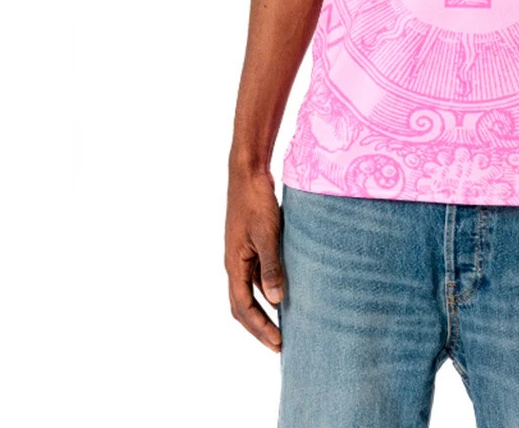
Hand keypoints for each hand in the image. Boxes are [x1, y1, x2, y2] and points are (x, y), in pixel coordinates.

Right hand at [225, 168, 285, 351]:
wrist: (248, 172)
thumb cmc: (256, 201)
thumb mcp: (267, 234)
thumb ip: (271, 267)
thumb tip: (276, 300)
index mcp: (234, 265)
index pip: (243, 308)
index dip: (260, 328)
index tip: (278, 343)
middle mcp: (234, 264)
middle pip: (242, 306)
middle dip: (259, 327)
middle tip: (279, 345)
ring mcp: (241, 254)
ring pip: (249, 291)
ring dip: (264, 310)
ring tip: (284, 325)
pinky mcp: (250, 245)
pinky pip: (256, 275)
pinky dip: (268, 289)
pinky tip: (284, 292)